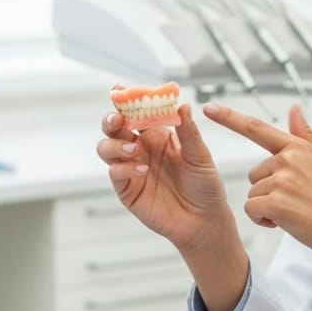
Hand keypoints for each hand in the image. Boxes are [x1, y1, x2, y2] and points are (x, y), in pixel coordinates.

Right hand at [96, 98, 235, 252]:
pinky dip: (123, 168)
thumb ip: (188, 132)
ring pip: (107, 148)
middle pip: (114, 127)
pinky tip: (142, 170)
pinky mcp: (127, 189)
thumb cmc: (205, 186)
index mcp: (157, 134)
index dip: (125, 100)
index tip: (119, 90)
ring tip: (134, 150)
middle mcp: (141, 148)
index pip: (137, 112)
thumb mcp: (200, 156)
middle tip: (118, 119)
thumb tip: (183, 106)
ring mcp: (131, 168)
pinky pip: (115, 173)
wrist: (204, 220)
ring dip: (115, 145)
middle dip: (111, 119)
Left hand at [204, 102, 311, 298]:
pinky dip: (264, 220)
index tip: (207, 107)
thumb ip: (304, 134)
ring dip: (267, 208)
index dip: (229, 117)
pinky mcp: (277, 202)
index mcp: (298, 147)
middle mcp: (289, 159)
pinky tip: (287, 222)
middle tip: (296, 201)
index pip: (257, 128)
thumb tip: (294, 107)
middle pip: (254, 175)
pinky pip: (251, 209)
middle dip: (268, 191)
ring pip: (252, 194)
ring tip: (296, 212)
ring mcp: (283, 180)